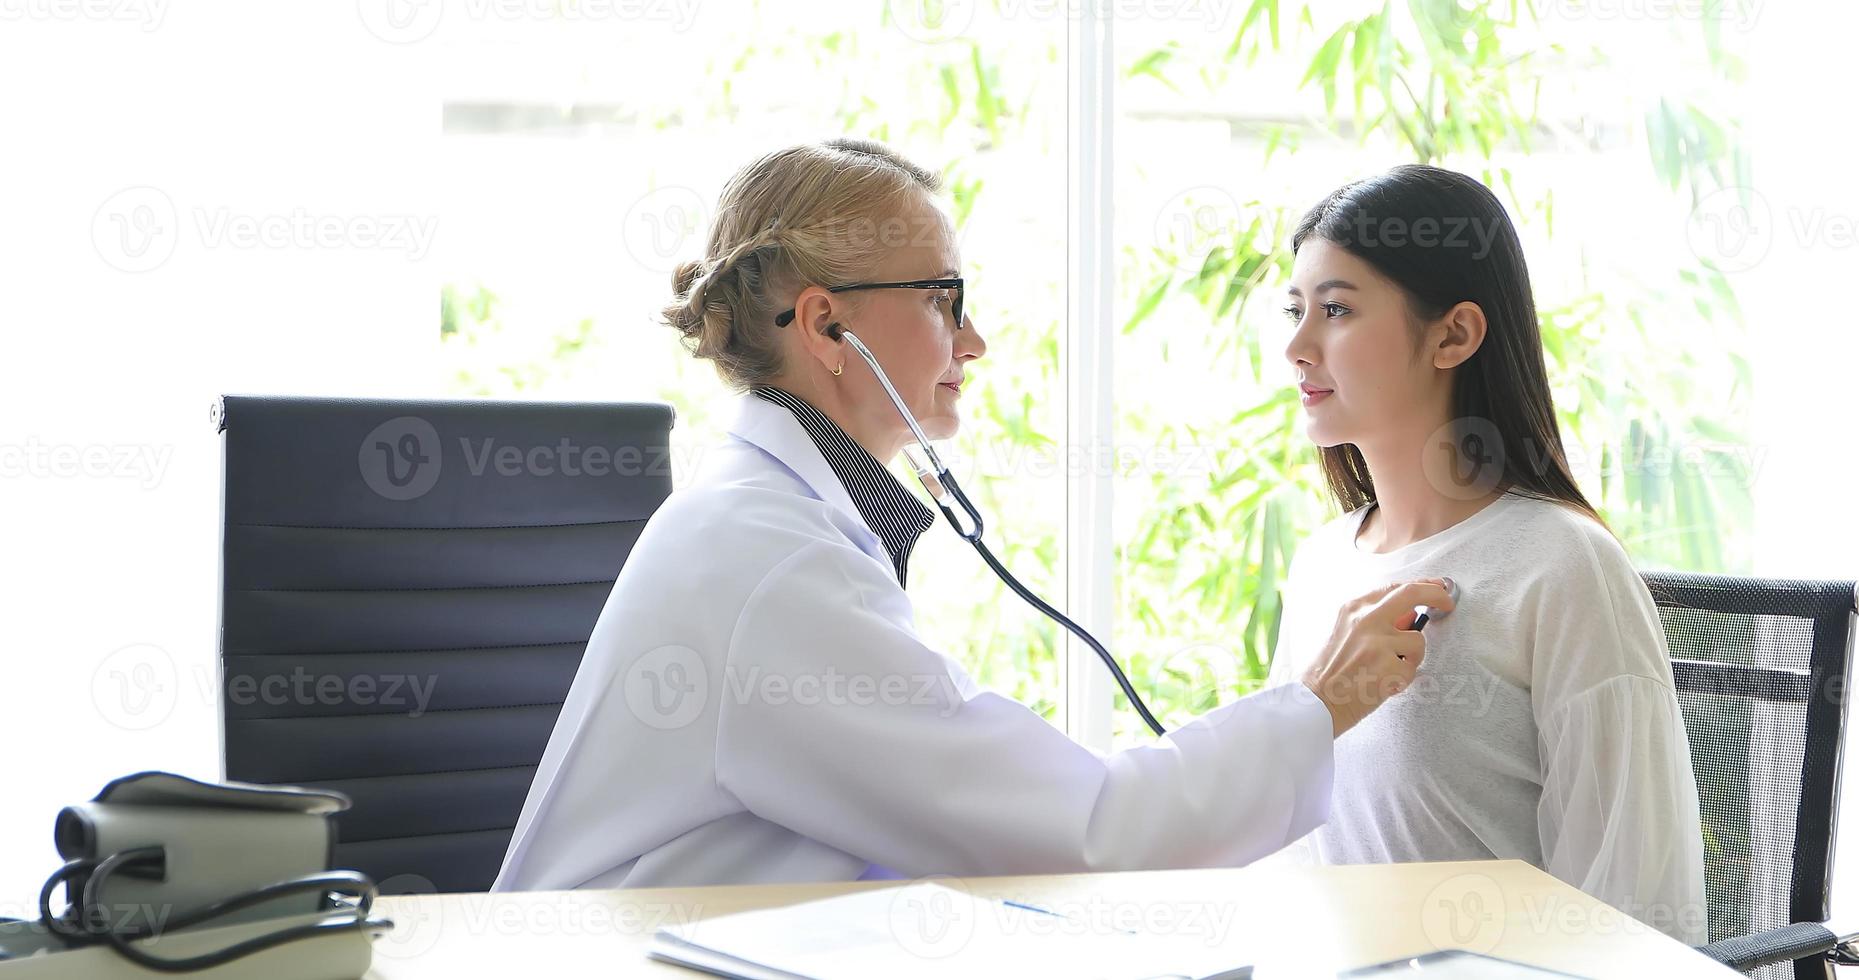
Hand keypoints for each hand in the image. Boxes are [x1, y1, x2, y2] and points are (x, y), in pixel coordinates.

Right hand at [1299, 578, 1455, 737]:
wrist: (1316, 703)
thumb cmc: (1331, 672)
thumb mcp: (1346, 634)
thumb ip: (1377, 622)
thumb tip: (1411, 616)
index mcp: (1353, 609)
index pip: (1394, 588)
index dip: (1421, 586)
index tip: (1436, 588)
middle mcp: (1365, 620)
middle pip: (1412, 594)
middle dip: (1437, 595)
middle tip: (1447, 603)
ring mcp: (1377, 643)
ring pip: (1417, 640)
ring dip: (1411, 657)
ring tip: (1389, 670)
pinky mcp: (1388, 666)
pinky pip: (1412, 668)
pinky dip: (1403, 679)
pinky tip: (1384, 685)